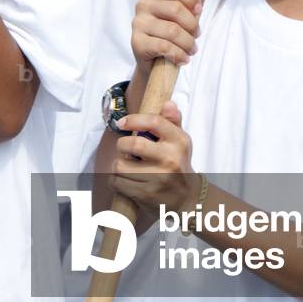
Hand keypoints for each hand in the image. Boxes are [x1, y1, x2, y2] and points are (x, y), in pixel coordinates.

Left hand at [110, 100, 195, 215]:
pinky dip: (115, 180)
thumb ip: (173, 121)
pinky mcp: (146, 194)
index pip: (154, 122)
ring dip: (118, 164)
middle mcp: (170, 159)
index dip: (134, 119)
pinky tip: (124, 179)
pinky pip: (118, 183)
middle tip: (124, 148)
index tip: (121, 122)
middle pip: (133, 145)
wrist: (187, 198)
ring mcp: (158, 178)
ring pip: (121, 165)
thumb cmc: (179, 164)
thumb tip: (167, 103)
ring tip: (125, 165)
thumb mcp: (180, 141)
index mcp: (179, 141)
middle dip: (121, 145)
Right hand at [131, 0, 221, 78]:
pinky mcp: (137, 42)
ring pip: (172, 31)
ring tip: (191, 49)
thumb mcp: (188, 7)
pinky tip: (183, 58)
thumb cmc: (173, 26)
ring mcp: (138, 23)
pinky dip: (179, 54)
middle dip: (192, 25)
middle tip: (196, 35)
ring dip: (188, 43)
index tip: (199, 9)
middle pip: (176, 9)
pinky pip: (164, 47)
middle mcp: (143, 3)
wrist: (154, 58)